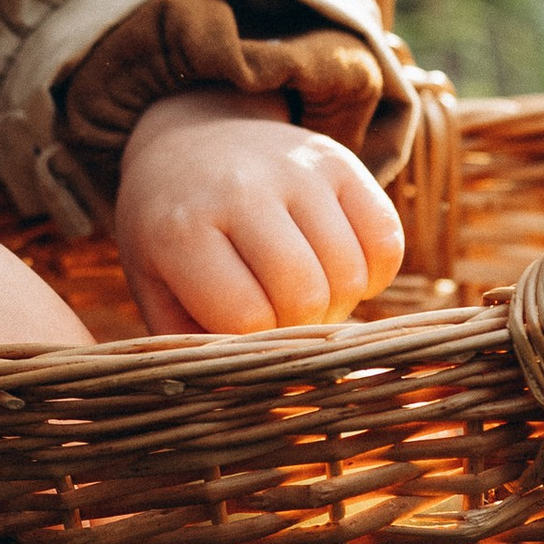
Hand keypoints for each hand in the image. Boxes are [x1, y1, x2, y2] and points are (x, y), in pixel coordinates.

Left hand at [114, 89, 402, 338]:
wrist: (191, 143)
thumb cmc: (172, 236)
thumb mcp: (157, 287)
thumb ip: (192, 345)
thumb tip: (252, 399)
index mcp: (182, 229)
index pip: (246, 318)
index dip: (255, 341)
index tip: (244, 330)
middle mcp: (240, 189)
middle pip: (304, 295)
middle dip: (301, 326)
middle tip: (282, 317)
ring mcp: (295, 169)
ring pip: (350, 273)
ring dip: (338, 302)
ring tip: (306, 292)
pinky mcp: (339, 161)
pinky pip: (387, 241)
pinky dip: (375, 273)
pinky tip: (341, 270)